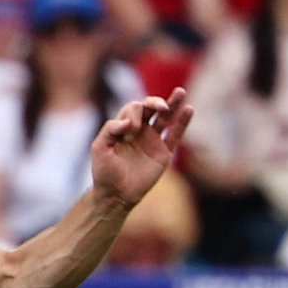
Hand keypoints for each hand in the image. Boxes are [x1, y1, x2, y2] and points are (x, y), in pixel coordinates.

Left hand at [90, 87, 192, 207]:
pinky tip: (188, 109)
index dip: (135, 113)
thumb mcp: (99, 148)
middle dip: (155, 102)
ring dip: (173, 103)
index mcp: (123, 128)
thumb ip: (109, 130)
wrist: (115, 195)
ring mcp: (153, 141)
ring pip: (165, 117)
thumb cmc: (104, 172)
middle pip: (150, 108)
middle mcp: (139, 131)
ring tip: (180, 91)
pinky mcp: (164, 153)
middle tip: (160, 106)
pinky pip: (175, 134)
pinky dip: (183, 122)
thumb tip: (129, 121)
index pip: (133, 108)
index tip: (131, 129)